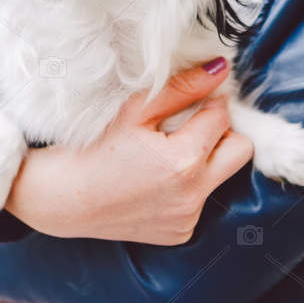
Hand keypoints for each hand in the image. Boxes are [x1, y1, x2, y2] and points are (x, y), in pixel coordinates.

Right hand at [4, 60, 253, 244]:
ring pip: (220, 176)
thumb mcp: (135, 110)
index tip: (191, 99)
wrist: (63, 199)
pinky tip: (155, 181)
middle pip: (240, 150)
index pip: (222, 117)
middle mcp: (192, 196)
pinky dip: (186, 187)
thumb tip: (221, 69)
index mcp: (183, 162)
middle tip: (191, 125)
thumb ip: (182, 88)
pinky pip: (200, 201)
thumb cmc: (93, 148)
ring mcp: (187, 218)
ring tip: (165, 154)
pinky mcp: (179, 233)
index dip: (209, 102)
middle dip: (222, 132)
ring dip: (203, 160)